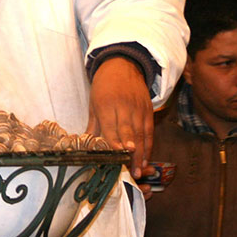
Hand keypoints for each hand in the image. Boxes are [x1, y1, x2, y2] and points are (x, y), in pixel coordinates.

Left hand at [87, 57, 153, 177]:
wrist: (122, 64)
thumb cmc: (104, 86)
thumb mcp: (94, 103)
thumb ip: (93, 126)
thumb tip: (87, 147)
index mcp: (106, 105)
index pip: (112, 127)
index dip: (115, 144)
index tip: (117, 159)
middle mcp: (124, 106)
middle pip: (129, 133)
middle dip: (131, 154)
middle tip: (132, 172)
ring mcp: (138, 108)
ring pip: (142, 134)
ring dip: (142, 154)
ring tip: (140, 170)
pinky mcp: (148, 109)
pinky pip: (149, 130)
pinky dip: (149, 145)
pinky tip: (146, 158)